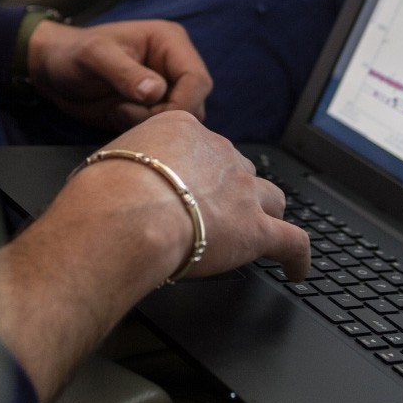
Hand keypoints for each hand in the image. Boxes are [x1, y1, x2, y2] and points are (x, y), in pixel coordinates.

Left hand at [26, 19, 212, 129]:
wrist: (53, 71)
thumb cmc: (72, 54)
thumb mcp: (93, 56)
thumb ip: (124, 72)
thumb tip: (155, 92)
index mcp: (171, 44)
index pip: (197, 80)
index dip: (181, 103)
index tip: (148, 113)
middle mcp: (176, 67)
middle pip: (195, 104)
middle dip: (163, 116)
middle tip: (124, 112)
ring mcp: (168, 91)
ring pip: (182, 122)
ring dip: (153, 126)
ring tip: (118, 113)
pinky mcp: (156, 111)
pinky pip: (165, 132)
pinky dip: (146, 133)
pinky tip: (119, 119)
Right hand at [97, 110, 310, 281]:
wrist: (127, 214)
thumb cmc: (105, 192)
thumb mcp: (108, 160)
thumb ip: (125, 164)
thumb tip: (113, 180)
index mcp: (185, 131)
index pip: (204, 147)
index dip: (200, 168)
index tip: (193, 182)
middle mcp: (220, 153)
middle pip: (239, 170)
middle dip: (233, 189)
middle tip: (216, 211)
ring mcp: (243, 191)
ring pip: (271, 198)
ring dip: (266, 214)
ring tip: (260, 232)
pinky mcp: (256, 230)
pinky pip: (293, 242)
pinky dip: (297, 256)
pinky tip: (296, 270)